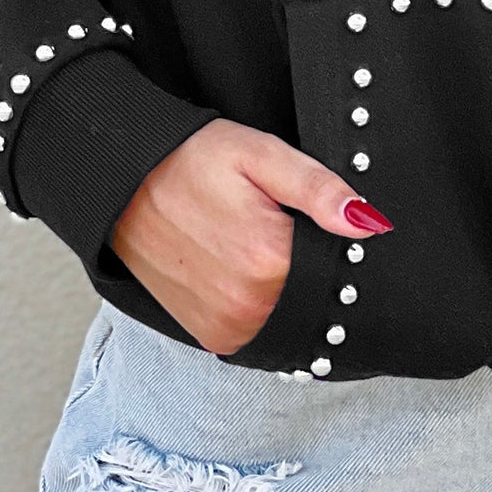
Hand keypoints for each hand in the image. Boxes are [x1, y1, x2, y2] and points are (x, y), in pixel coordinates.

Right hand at [110, 118, 389, 355]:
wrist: (123, 183)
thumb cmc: (191, 161)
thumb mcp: (260, 155)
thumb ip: (317, 189)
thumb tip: (368, 222)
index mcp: (269, 261)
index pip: (335, 268)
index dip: (330, 242)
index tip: (308, 221)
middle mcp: (248, 306)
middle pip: (311, 294)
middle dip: (304, 264)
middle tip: (272, 225)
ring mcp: (227, 328)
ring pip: (286, 314)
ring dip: (279, 287)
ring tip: (248, 243)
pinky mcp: (212, 336)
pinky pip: (258, 328)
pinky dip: (258, 304)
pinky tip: (239, 268)